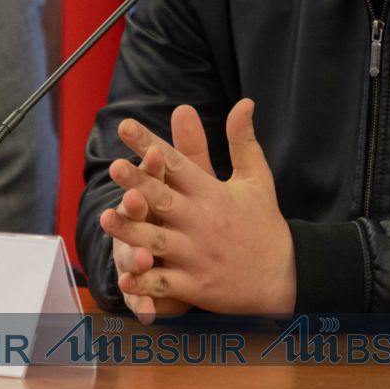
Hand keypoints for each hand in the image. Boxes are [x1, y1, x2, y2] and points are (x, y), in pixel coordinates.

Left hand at [103, 98, 295, 315]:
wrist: (283, 276)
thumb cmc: (263, 223)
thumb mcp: (256, 179)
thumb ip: (242, 141)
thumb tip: (244, 102)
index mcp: (212, 194)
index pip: (177, 163)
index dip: (149, 144)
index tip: (126, 126)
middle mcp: (202, 222)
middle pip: (165, 199)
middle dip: (139, 184)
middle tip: (115, 167)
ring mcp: (197, 255)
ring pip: (158, 241)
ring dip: (132, 231)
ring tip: (106, 217)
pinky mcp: (196, 285)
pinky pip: (164, 284)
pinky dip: (144, 283)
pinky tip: (124, 278)